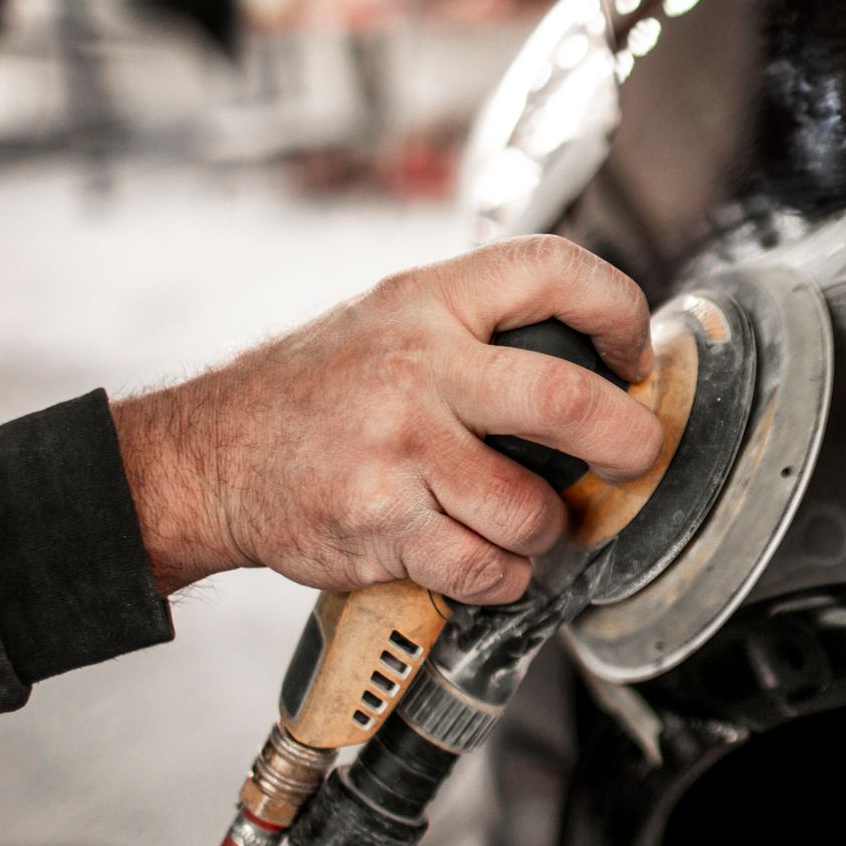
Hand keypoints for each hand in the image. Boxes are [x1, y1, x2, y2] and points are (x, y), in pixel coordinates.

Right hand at [110, 236, 662, 602]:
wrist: (211, 458)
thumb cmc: (317, 392)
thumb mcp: (392, 318)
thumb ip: (480, 326)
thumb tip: (598, 357)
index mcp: (429, 300)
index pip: (553, 270)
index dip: (618, 310)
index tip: (633, 356)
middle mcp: (417, 367)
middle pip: (568, 402)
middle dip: (627, 441)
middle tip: (633, 456)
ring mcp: (399, 449)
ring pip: (531, 508)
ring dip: (547, 529)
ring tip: (524, 521)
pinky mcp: (382, 524)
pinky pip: (485, 568)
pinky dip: (501, 576)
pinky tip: (480, 559)